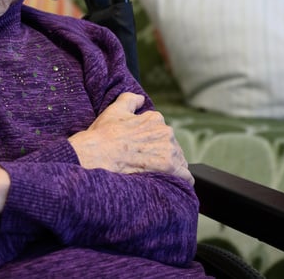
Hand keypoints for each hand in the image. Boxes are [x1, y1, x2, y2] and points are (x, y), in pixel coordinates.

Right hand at [68, 92, 192, 184]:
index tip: (144, 150)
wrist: (98, 154)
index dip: (153, 142)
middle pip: (172, 147)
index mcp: (155, 119)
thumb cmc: (104, 134)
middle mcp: (165, 131)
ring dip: (171, 168)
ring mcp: (168, 149)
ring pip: (179, 161)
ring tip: (156, 175)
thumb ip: (130, 99)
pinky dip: (182, 180)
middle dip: (162, 155)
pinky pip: (185, 176)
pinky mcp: (169, 167)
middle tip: (147, 164)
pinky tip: (174, 184)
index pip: (162, 132)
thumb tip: (141, 99)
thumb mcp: (115, 110)